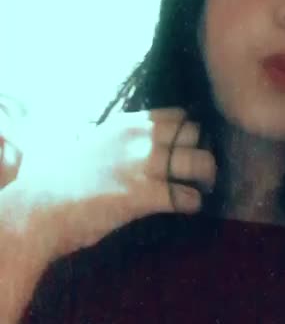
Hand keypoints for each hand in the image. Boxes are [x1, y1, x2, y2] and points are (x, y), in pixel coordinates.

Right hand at [9, 108, 215, 264]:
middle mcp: (139, 138)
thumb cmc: (62, 181)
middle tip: (202, 171)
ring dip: (207, 177)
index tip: (193, 147)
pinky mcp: (142, 195)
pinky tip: (189, 208)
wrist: (38, 207)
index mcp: (126, 124)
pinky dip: (194, 204)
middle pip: (195, 134)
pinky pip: (187, 196)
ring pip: (200, 161)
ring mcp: (142, 165)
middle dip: (204, 151)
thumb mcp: (95, 145)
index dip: (190, 132)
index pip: (177, 115)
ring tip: (202, 189)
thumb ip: (121, 142)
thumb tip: (138, 148)